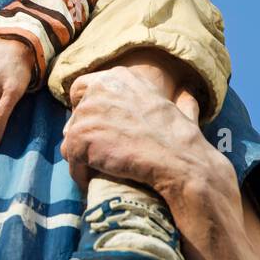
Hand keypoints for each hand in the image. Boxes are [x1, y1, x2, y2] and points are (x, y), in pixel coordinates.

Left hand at [60, 66, 220, 205]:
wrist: (177, 159)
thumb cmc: (180, 138)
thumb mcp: (179, 106)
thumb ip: (175, 97)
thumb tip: (188, 93)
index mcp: (118, 77)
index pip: (81, 88)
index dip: (85, 109)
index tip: (94, 128)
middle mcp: (98, 89)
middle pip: (75, 116)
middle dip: (85, 135)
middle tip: (100, 155)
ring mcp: (86, 112)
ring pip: (72, 138)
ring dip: (83, 156)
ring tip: (97, 171)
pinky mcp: (79, 137)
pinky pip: (70, 158)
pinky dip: (80, 172)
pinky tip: (93, 181)